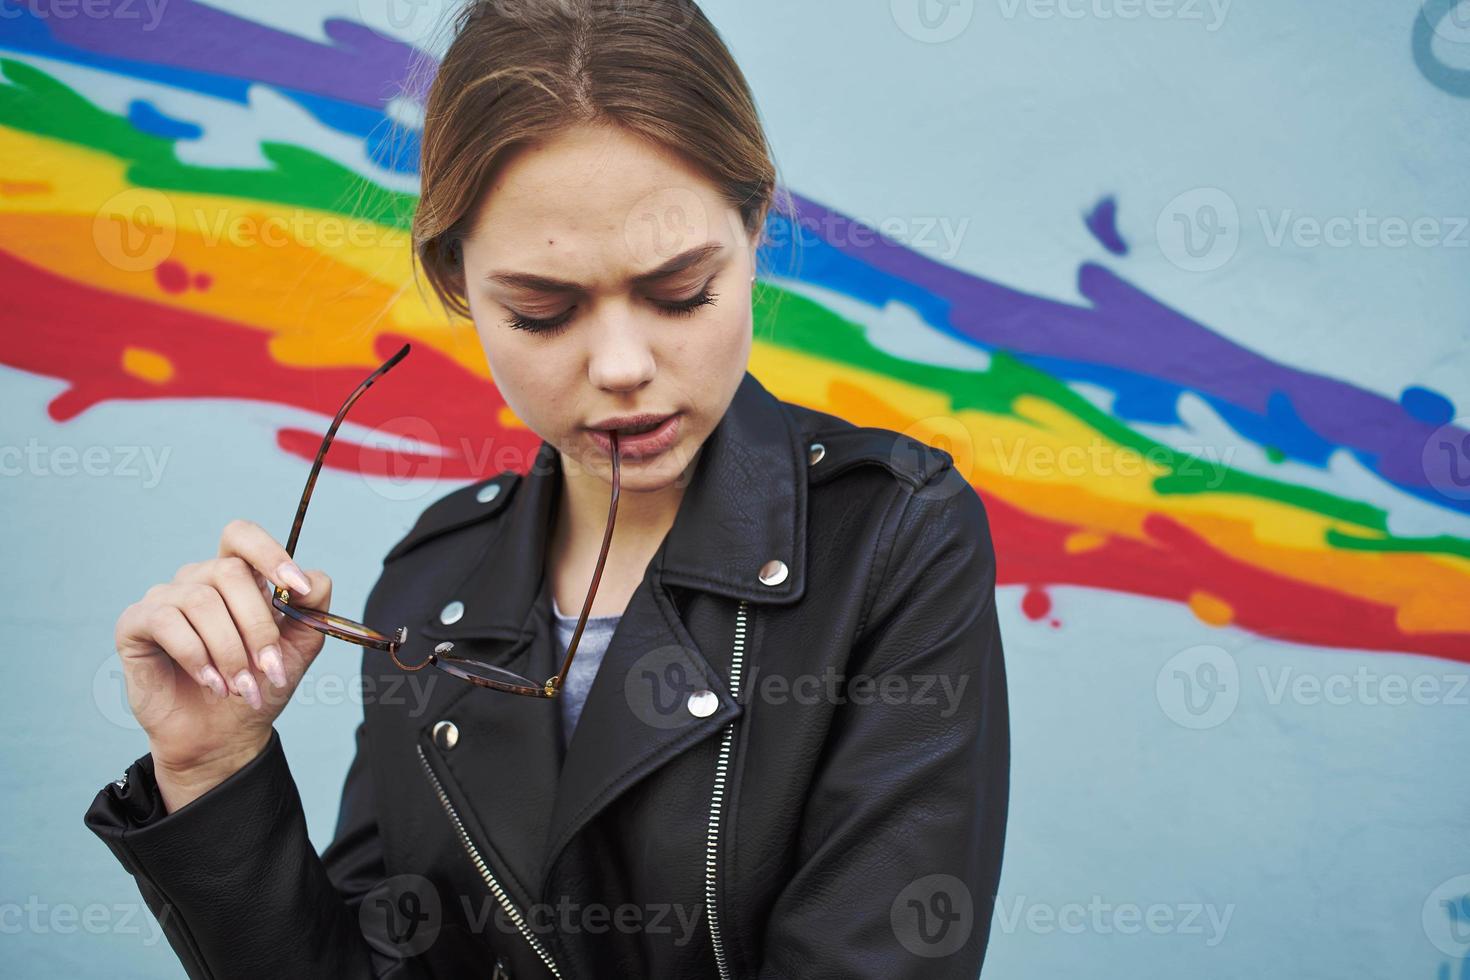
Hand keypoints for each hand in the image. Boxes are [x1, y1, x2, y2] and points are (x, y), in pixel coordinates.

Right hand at [113, 519, 334, 811]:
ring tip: (242, 686)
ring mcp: (164, 599)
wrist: (223, 736)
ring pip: (201, 600)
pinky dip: (196, 655)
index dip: (270, 554)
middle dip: (258, 626)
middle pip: (230, 573)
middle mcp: (197, 580)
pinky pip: (166, 621)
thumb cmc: (258, 684)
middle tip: (268, 670)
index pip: (242, 536)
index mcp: (237, 577)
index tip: (298, 589)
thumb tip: (311, 579)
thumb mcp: (298, 647)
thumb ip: (312, 608)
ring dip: (229, 650)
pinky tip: (211, 682)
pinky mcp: (136, 624)